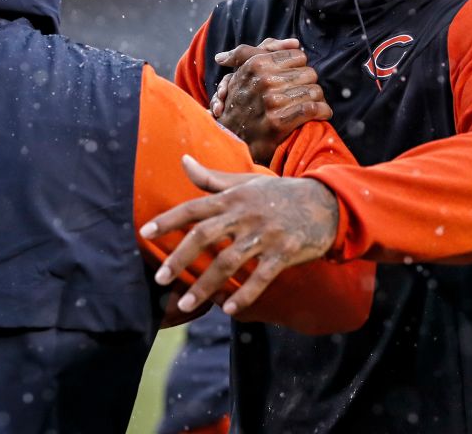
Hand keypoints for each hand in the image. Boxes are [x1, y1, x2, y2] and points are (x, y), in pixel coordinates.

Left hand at [139, 155, 338, 315]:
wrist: (326, 202)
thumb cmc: (279, 194)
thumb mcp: (246, 182)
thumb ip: (212, 178)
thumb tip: (182, 161)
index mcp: (233, 197)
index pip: (194, 208)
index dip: (169, 220)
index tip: (145, 233)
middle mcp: (246, 214)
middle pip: (205, 235)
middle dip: (180, 258)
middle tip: (159, 278)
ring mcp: (266, 234)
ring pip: (229, 262)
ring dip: (205, 285)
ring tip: (185, 304)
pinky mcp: (285, 252)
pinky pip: (260, 278)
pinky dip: (244, 294)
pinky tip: (228, 310)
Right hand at [211, 38, 331, 163]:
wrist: (231, 136)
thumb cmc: (240, 100)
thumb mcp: (244, 69)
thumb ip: (267, 49)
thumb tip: (295, 42)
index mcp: (257, 63)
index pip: (298, 56)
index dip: (300, 67)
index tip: (297, 78)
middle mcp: (264, 80)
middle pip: (309, 73)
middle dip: (309, 84)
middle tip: (305, 93)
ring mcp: (272, 101)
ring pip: (314, 91)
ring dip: (318, 99)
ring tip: (313, 104)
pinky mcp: (279, 121)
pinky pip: (313, 109)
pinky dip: (322, 112)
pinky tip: (322, 114)